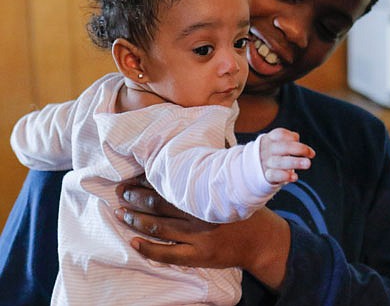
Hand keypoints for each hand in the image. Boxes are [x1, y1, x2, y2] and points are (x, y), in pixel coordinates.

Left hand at [114, 178, 290, 289]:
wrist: (261, 241)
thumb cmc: (244, 208)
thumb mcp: (233, 183)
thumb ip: (216, 166)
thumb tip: (196, 141)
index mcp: (207, 194)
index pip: (171, 184)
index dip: (149, 180)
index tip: (134, 176)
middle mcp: (200, 215)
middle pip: (160, 205)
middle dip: (136, 198)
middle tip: (120, 192)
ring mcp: (198, 237)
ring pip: (159, 228)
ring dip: (136, 220)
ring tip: (120, 212)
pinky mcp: (198, 256)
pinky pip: (167, 254)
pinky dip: (148, 249)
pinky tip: (133, 242)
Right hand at [260, 128, 314, 183]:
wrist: (259, 168)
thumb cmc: (276, 152)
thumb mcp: (280, 142)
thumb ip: (289, 139)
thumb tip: (296, 137)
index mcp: (271, 139)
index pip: (280, 134)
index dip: (291, 137)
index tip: (299, 140)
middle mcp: (268, 150)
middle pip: (283, 147)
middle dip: (299, 149)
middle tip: (312, 154)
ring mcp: (267, 163)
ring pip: (279, 162)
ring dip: (295, 162)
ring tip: (307, 164)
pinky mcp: (267, 175)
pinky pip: (274, 175)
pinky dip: (285, 176)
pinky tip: (295, 177)